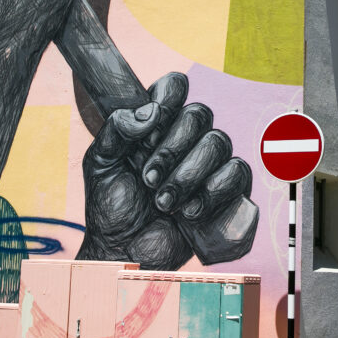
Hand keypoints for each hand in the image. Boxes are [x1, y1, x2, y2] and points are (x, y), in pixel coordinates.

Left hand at [78, 72, 255, 269]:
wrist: (124, 251)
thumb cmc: (111, 207)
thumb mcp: (99, 163)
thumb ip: (116, 129)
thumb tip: (150, 113)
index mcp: (157, 123)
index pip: (176, 86)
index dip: (168, 99)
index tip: (149, 130)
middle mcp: (186, 137)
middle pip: (199, 113)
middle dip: (172, 149)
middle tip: (148, 178)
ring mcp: (208, 163)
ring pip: (219, 142)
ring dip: (187, 175)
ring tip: (162, 203)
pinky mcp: (226, 190)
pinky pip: (237, 171)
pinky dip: (212, 191)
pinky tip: (189, 212)